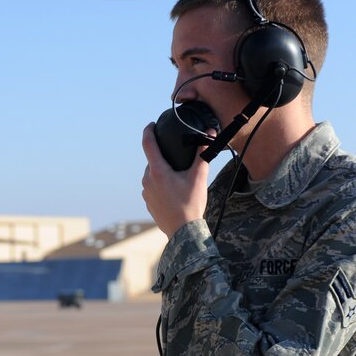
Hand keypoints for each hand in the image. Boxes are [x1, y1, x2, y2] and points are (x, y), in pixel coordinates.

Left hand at [141, 123, 208, 238]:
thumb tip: (209, 134)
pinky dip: (162, 185)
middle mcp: (147, 180)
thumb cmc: (191, 204)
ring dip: (163, 173)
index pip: (148, 144)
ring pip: (153, 175)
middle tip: (179, 161)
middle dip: (164, 158)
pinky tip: (174, 192)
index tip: (151, 124)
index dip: (148, 131)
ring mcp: (146, 192)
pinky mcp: (148, 202)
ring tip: (179, 179)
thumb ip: (202, 154)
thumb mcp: (198, 177)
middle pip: (153, 161)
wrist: (183, 231)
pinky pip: (153, 187)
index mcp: (157, 171)